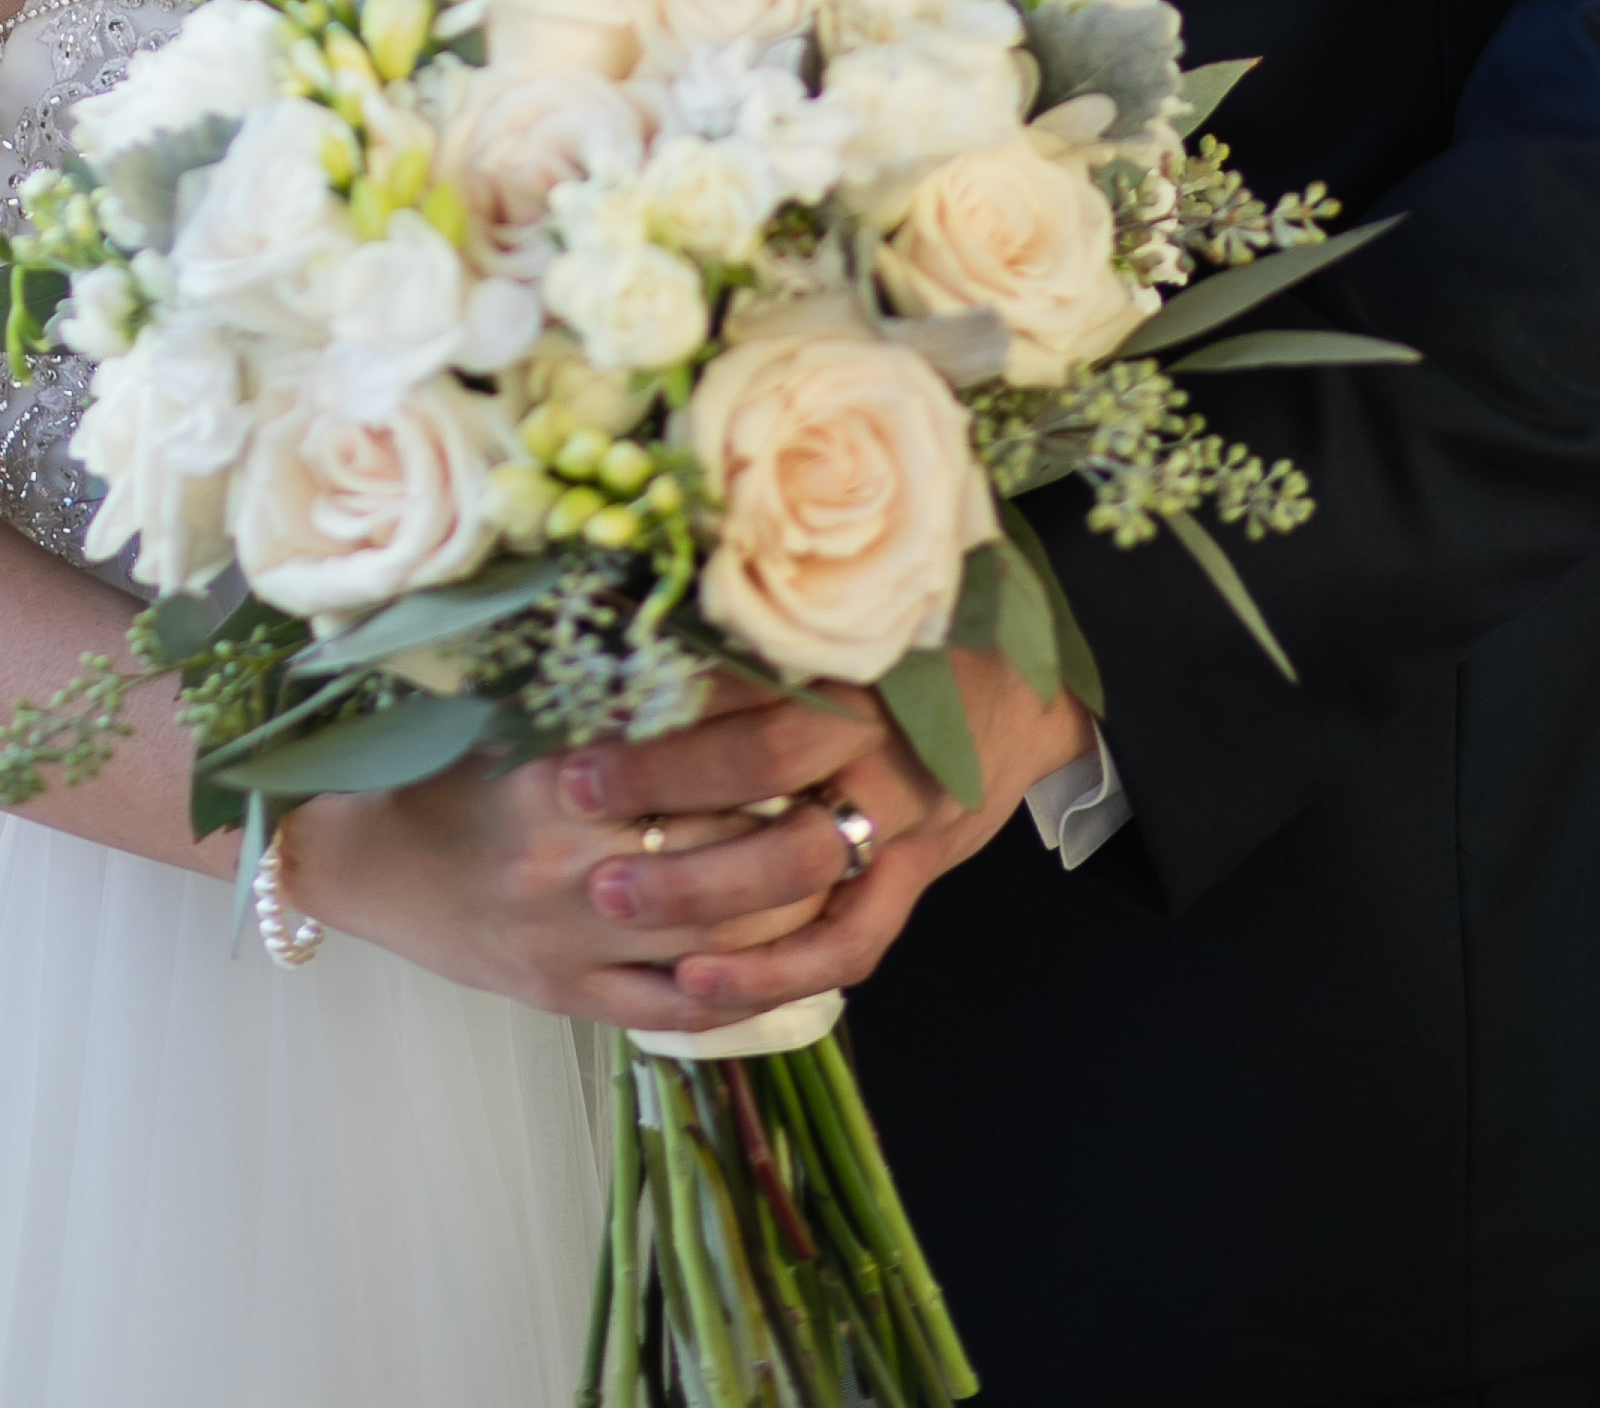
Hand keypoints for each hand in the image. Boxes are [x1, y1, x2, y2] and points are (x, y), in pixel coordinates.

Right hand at [298, 740, 845, 1028]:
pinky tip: (791, 961)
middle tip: (859, 792)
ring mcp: (570, 942)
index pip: (699, 760)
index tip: (830, 713)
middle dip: (805, 827)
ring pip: (718, 941)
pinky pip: (676, 1010)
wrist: (356, 860)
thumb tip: (721, 644)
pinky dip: (743, 990)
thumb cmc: (441, 767)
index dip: (774, 738)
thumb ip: (612, 688)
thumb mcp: (518, 709)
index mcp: (558, 778)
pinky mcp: (568, 998)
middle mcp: (570, 865)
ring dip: (791, 910)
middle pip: (727, 855)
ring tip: (841, 869)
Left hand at [559, 649, 1095, 1025]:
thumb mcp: (849, 609)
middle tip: (576, 795)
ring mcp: (903, 813)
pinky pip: (849, 943)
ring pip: (799, 865)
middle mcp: (879, 734)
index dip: (669, 684)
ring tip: (613, 899)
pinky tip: (696, 989)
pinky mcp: (916, 876)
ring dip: (700, 888)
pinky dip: (773, 973)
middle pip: (765, 762)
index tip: (588, 695)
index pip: (751, 667)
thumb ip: (761, 622)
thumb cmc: (911, 640)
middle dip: (664, 784)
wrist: (1022, 688)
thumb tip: (636, 616)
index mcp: (855, 654)